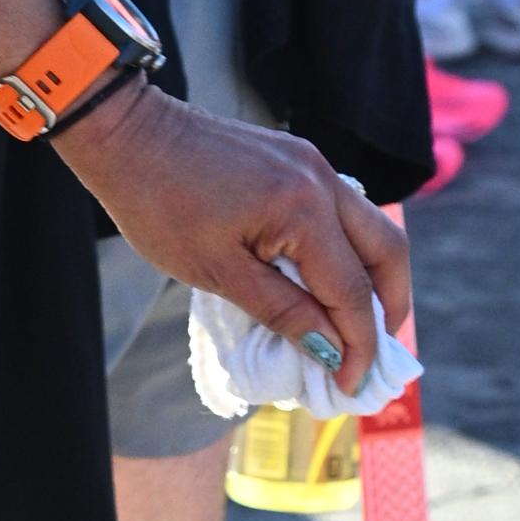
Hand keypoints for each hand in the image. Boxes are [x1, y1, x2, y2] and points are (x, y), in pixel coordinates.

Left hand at [57, 79, 409, 390]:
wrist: (129, 134)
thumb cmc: (158, 205)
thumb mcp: (216, 272)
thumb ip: (282, 310)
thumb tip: (331, 349)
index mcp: (303, 211)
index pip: (352, 291)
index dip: (358, 345)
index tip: (351, 386)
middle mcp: (322, 181)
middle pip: (388, 252)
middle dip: (390, 307)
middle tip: (373, 354)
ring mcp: (314, 164)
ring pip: (372, 227)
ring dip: (373, 277)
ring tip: (356, 324)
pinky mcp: (299, 158)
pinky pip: (342, 210)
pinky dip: (346, 250)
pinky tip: (327, 280)